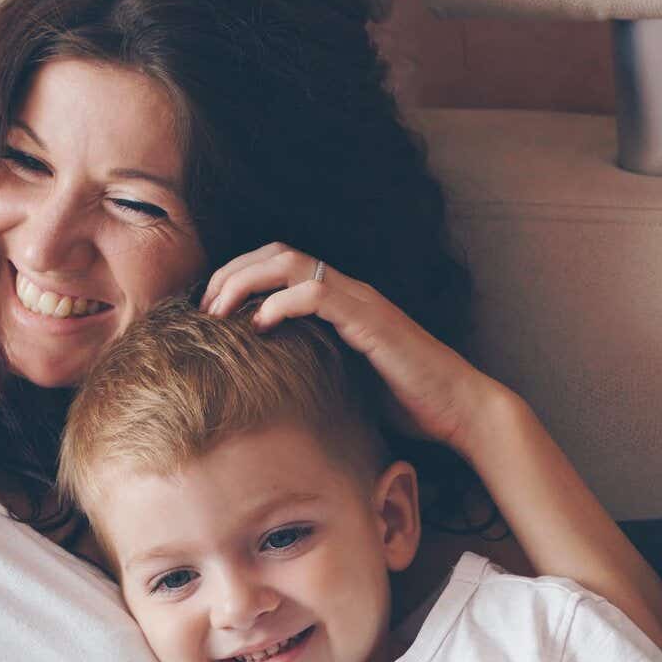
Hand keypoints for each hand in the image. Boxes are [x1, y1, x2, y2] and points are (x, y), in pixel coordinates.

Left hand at [201, 242, 509, 453]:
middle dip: (232, 271)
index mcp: (341, 301)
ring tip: (219, 310)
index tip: (210, 308)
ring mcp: (360, 302)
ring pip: (290, 263)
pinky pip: (316, 294)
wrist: (458, 409)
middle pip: (276, 252)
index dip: (239, 276)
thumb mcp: (345, 380)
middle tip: (203, 304)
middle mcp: (349, 291)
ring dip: (246, 280)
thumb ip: (313, 366)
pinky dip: (281, 303)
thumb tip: (267, 382)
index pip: (280, 264)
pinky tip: (259, 325)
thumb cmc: (408, 402)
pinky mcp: (370, 320)